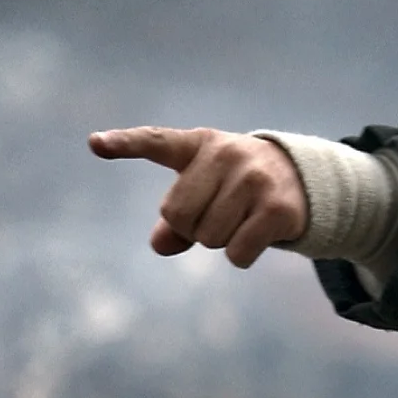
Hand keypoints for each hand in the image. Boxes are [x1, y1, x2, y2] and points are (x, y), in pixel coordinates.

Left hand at [89, 126, 308, 268]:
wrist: (303, 180)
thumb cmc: (238, 186)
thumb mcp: (204, 191)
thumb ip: (175, 219)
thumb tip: (160, 245)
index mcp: (198, 144)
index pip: (155, 141)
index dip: (124, 144)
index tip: (94, 143)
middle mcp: (225, 154)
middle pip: (178, 216)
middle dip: (193, 227)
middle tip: (219, 213)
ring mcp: (253, 179)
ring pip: (208, 238)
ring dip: (221, 241)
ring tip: (243, 218)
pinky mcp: (276, 208)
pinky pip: (236, 253)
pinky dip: (242, 256)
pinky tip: (258, 235)